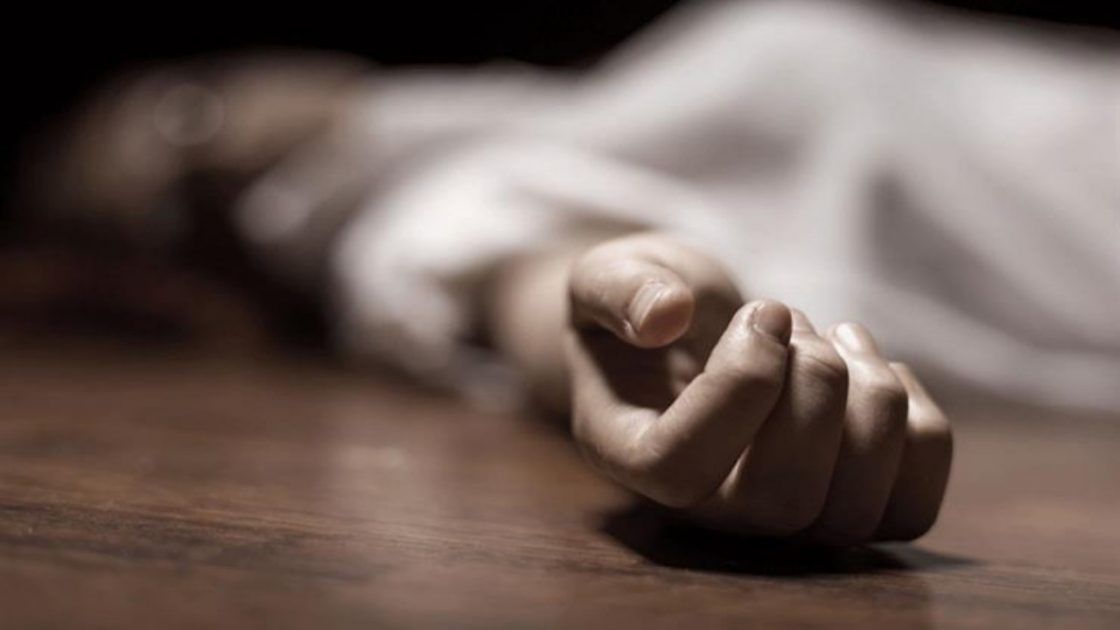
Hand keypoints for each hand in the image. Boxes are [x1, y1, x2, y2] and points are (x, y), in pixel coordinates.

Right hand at [566, 233, 951, 544]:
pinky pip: (911, 505)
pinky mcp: (848, 510)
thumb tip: (665, 315)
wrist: (684, 332)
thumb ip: (619, 289)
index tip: (765, 312)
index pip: (681, 469)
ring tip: (833, 336)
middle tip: (792, 317)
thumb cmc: (640, 304)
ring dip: (871, 397)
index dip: (738, 389)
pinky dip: (918, 426)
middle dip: (816, 386)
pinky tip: (873, 370)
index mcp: (631, 455)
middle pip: (780, 502)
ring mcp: (782, 520)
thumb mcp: (607, 275)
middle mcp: (705, 509)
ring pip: (854, 511)